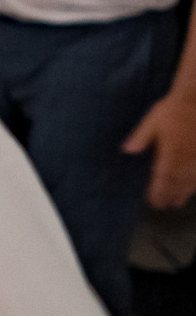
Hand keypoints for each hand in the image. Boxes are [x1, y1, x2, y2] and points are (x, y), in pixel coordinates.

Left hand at [126, 90, 195, 208]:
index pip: (163, 177)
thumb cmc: (173, 109)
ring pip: (192, 181)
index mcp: (171, 152)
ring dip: (183, 193)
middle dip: (170, 195)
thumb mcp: (153, 120)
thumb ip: (141, 137)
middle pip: (178, 183)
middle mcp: (186, 159)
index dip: (158, 191)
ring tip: (176, 203)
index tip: (153, 201)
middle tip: (163, 206)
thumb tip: (127, 150)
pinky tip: (193, 189)